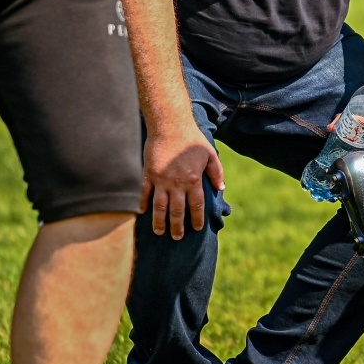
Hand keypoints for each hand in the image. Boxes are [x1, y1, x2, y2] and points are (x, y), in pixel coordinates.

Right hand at [140, 123, 225, 239]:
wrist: (169, 126)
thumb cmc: (191, 139)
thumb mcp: (210, 155)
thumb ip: (216, 172)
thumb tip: (221, 189)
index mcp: (193, 181)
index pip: (196, 206)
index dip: (197, 219)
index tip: (197, 228)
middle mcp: (176, 184)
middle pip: (177, 212)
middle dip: (177, 227)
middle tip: (177, 237)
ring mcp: (160, 180)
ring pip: (159, 207)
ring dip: (159, 221)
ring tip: (159, 232)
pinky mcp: (148, 174)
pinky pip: (144, 193)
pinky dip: (143, 204)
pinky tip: (142, 213)